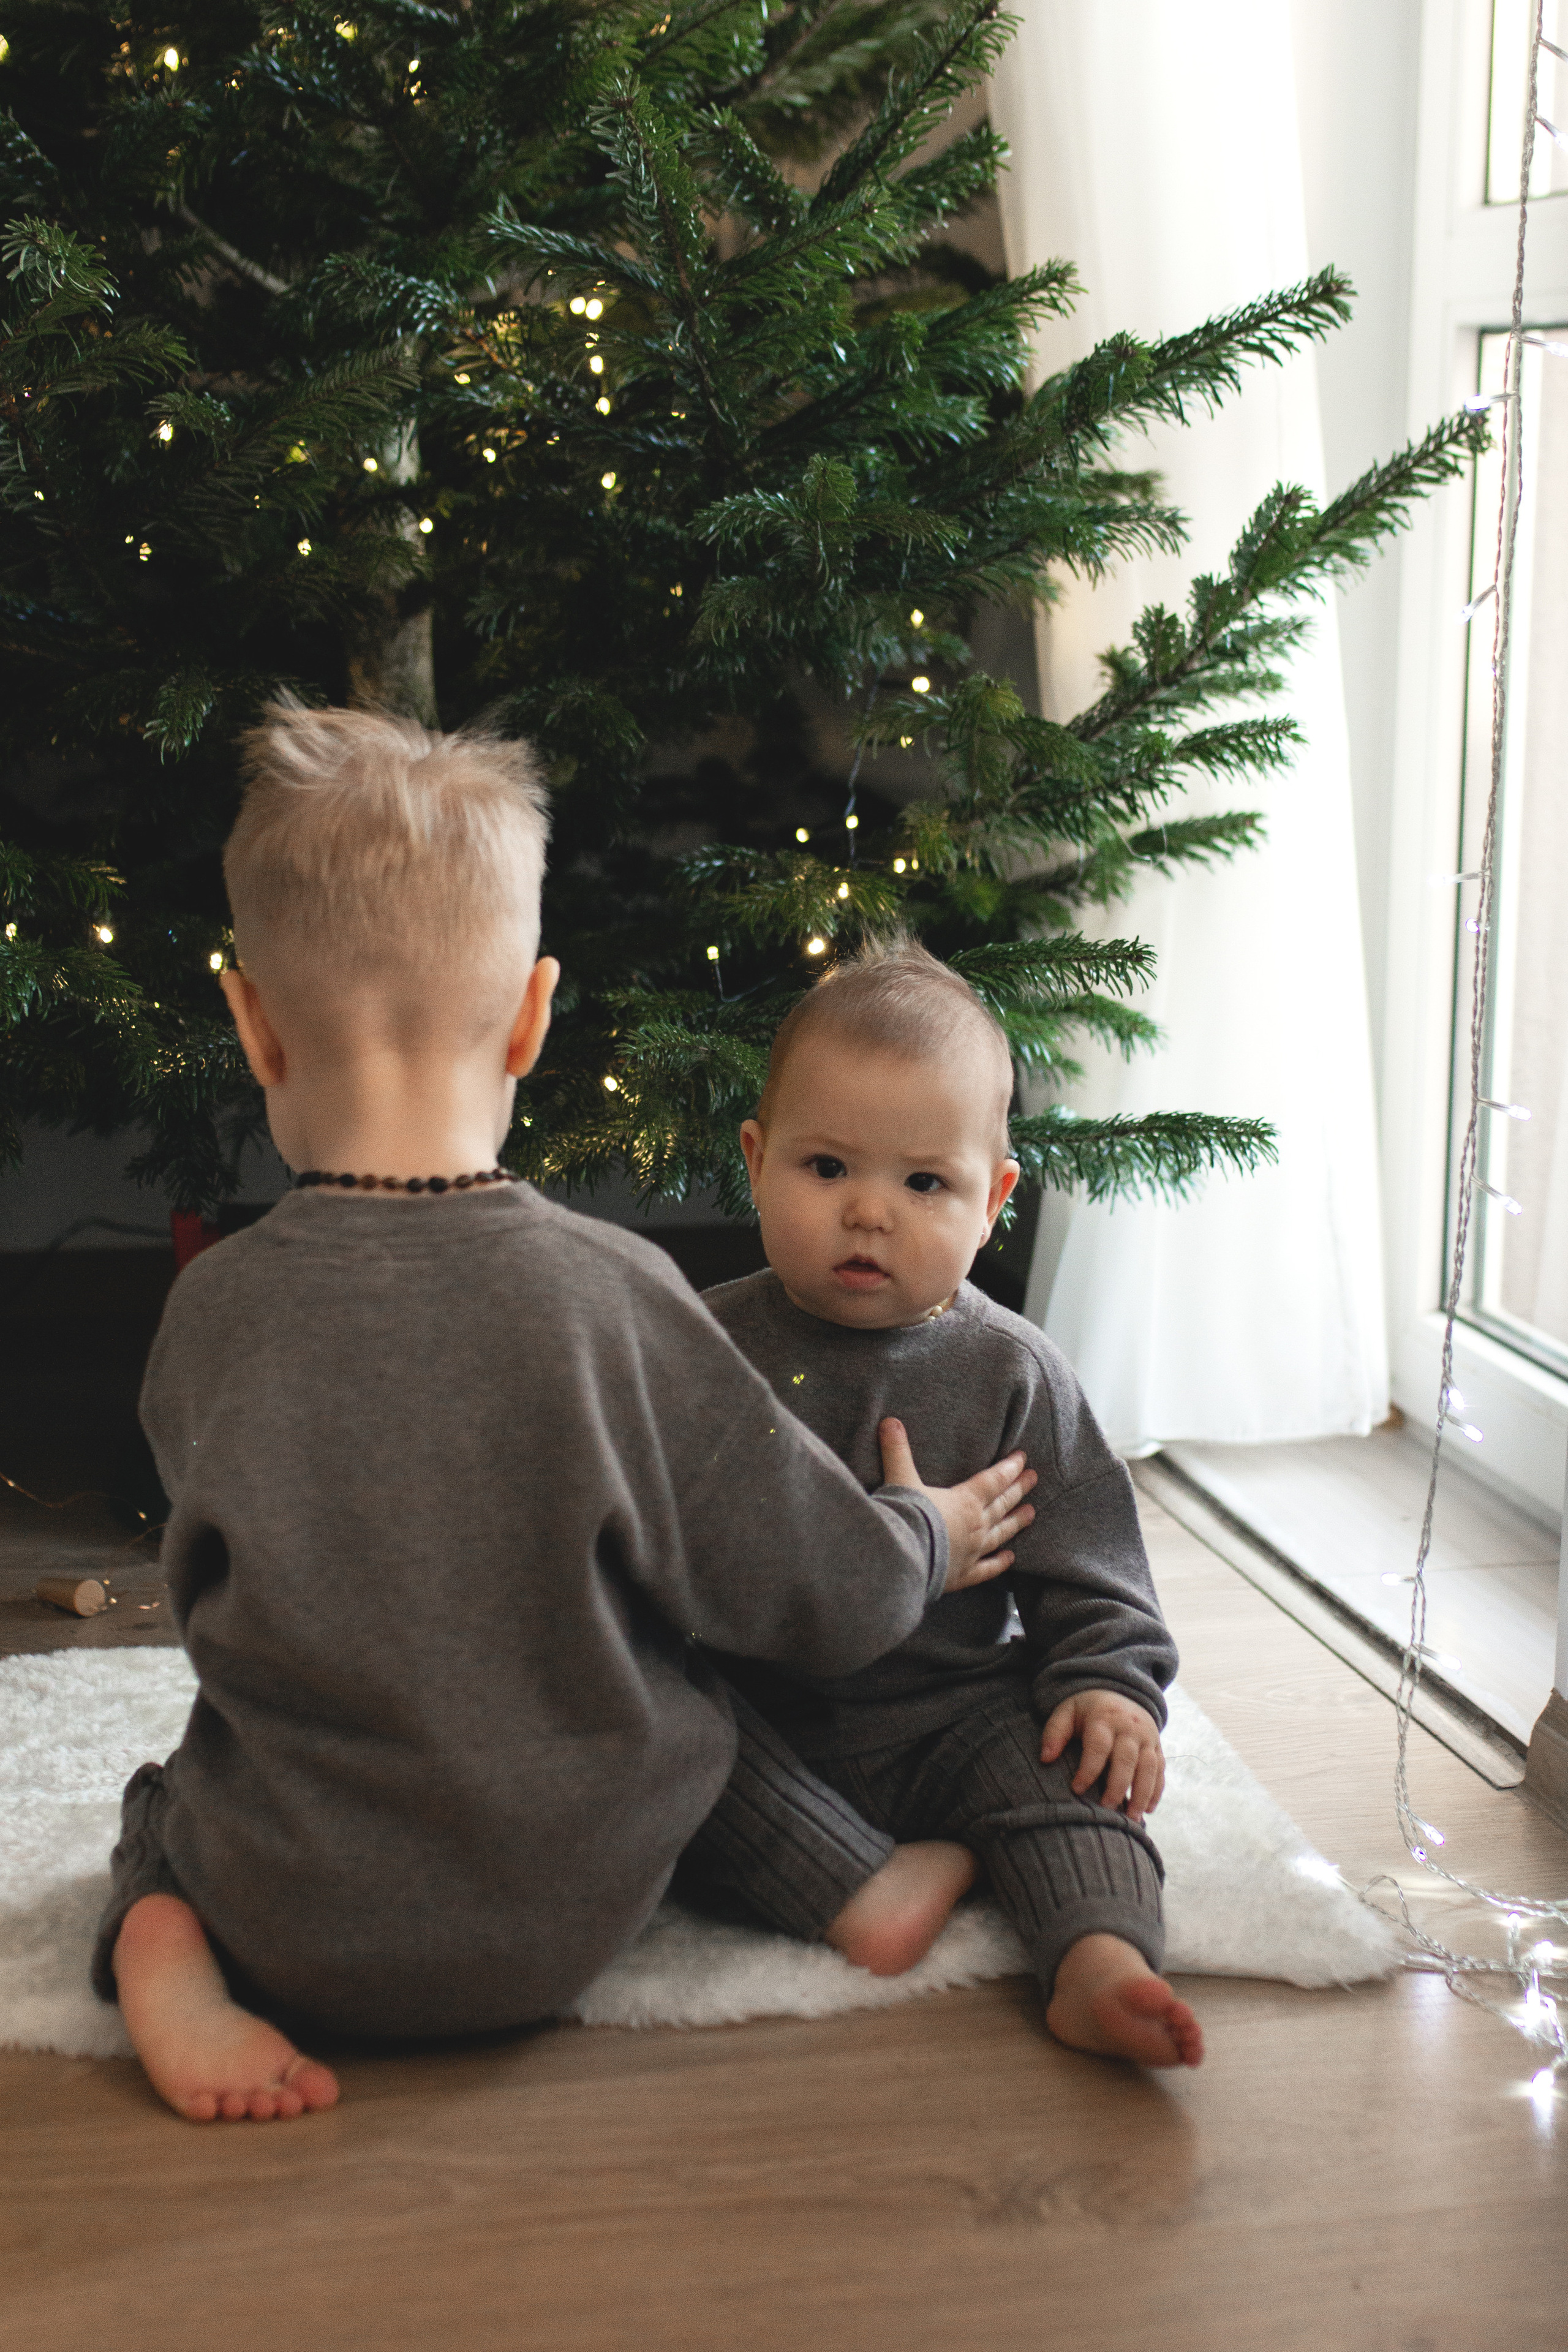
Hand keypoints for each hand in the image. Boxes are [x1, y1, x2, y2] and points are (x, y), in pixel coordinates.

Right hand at [877, 1417, 1035, 1594]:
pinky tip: (1010, 1559)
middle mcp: (976, 1525)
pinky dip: (999, 1563)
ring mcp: (973, 1552)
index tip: (1023, 1458)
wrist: (901, 1559)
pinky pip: (988, 1568)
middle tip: (1034, 1479)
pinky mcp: (964, 1574)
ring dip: (1016, 1522)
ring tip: (1031, 1513)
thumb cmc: (905, 1517)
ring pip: (1001, 1533)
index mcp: (965, 1500)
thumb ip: (897, 1451)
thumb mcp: (900, 1479)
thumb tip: (889, 1421)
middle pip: (1002, 1504)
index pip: (994, 1480)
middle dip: (1018, 1489)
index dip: (1009, 1468)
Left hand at [1041, 1690, 1164, 1820]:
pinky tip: (1148, 1810)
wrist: (1118, 1691)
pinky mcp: (1157, 1746)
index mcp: (1104, 1718)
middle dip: (1117, 1787)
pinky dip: (1156, 1791)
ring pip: (1149, 1767)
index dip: (1088, 1769)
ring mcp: (1147, 1737)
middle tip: (1106, 1810)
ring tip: (1132, 1819)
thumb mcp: (1067, 1712)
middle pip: (1127, 1759)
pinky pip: (1160, 1770)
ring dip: (1142, 1794)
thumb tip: (1045, 1759)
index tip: (1076, 1790)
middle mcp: (1129, 1727)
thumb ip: (1054, 1733)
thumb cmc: (1086, 1710)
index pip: (1098, 1746)